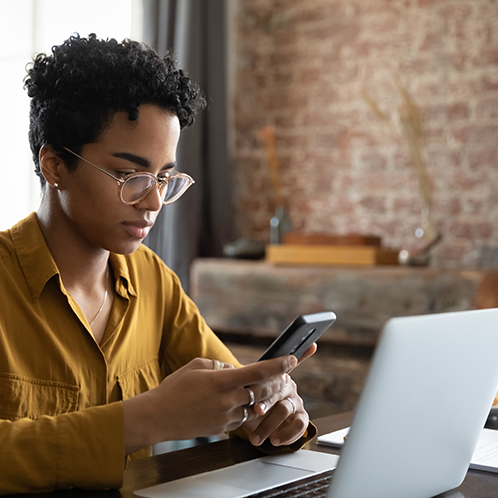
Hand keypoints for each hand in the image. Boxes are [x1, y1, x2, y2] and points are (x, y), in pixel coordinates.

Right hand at [123, 355, 296, 453]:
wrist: (158, 417)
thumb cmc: (175, 388)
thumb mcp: (197, 365)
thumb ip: (220, 365)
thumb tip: (235, 369)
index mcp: (222, 380)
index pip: (258, 372)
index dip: (279, 365)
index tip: (293, 359)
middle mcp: (228, 400)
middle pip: (261, 391)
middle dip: (270, 383)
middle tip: (273, 375)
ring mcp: (226, 417)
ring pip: (251, 406)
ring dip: (250, 398)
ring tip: (233, 391)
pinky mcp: (223, 429)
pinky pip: (240, 418)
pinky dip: (239, 410)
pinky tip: (222, 404)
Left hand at [241, 343, 316, 447]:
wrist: (249, 421)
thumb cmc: (245, 399)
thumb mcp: (239, 386)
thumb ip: (235, 376)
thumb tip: (225, 369)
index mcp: (276, 374)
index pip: (285, 364)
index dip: (289, 360)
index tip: (292, 358)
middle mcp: (288, 386)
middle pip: (278, 389)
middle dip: (265, 401)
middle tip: (255, 410)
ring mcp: (295, 402)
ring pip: (285, 409)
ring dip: (270, 423)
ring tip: (257, 435)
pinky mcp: (300, 418)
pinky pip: (300, 425)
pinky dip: (288, 434)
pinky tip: (274, 440)